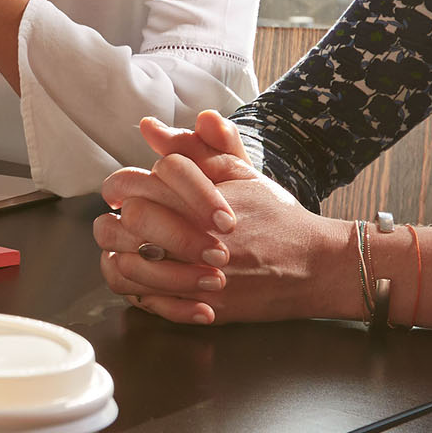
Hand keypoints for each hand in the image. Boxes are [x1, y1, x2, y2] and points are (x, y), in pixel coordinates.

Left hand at [94, 111, 357, 325]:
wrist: (314, 265)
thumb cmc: (276, 216)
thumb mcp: (240, 172)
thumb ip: (194, 148)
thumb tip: (148, 127)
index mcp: (198, 196)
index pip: (135, 182)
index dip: (121, 187)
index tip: (123, 194)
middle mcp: (195, 234)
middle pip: (127, 221)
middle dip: (117, 220)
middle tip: (123, 223)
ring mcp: (197, 273)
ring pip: (128, 264)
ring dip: (121, 255)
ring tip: (130, 250)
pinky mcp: (202, 305)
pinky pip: (147, 300)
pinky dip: (136, 288)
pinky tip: (143, 277)